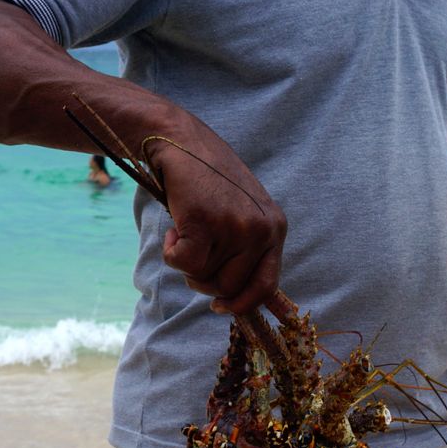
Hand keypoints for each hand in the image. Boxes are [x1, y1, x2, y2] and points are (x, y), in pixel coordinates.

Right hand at [146, 123, 286, 314]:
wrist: (181, 141)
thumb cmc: (207, 182)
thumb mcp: (243, 213)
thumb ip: (248, 250)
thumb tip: (245, 301)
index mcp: (275, 228)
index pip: (268, 285)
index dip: (243, 303)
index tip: (221, 306)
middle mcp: (261, 229)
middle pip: (231, 288)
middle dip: (205, 283)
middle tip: (192, 258)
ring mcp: (235, 227)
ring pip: (205, 277)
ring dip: (186, 263)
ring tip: (184, 232)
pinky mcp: (205, 223)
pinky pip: (183, 264)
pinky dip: (171, 253)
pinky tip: (174, 228)